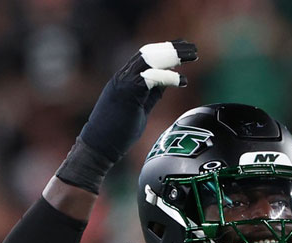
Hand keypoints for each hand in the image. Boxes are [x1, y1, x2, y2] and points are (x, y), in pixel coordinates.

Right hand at [57, 41, 196, 192]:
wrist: (98, 146)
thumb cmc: (117, 132)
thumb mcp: (139, 108)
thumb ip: (150, 94)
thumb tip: (165, 84)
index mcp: (123, 79)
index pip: (145, 55)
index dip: (164, 49)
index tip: (182, 47)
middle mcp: (122, 77)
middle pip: (149, 53)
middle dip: (172, 49)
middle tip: (192, 49)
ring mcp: (123, 84)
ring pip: (149, 60)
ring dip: (172, 56)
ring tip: (192, 57)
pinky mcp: (127, 94)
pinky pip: (151, 78)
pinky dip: (169, 77)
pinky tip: (183, 81)